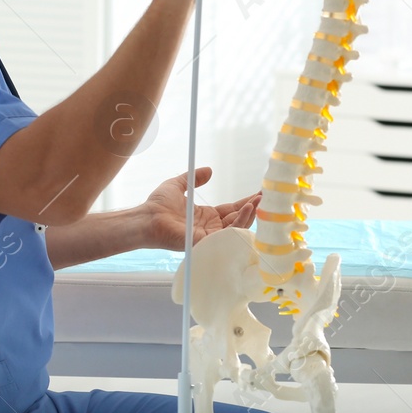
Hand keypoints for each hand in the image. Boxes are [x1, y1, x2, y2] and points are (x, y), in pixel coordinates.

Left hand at [141, 166, 259, 250]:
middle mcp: (210, 228)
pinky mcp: (206, 242)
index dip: (245, 202)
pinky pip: (227, 234)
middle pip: (237, 219)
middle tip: (265, 197)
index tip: (258, 194)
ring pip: (236, 227)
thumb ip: (193, 178)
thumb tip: (209, 170)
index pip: (231, 210)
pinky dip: (240, 222)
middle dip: (252, 208)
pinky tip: (247, 209)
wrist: (146, 218)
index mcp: (206, 216)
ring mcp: (209, 236)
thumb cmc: (157, 205)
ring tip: (258, 201)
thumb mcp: (178, 185)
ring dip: (249, 214)